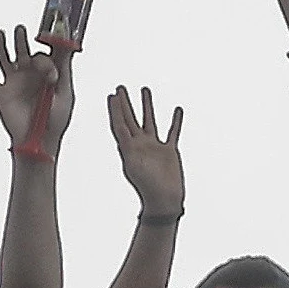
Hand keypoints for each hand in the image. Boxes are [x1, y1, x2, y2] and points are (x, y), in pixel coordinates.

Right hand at [0, 27, 74, 152]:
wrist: (38, 142)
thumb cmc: (55, 120)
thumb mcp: (65, 93)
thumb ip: (64, 70)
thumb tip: (69, 46)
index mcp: (46, 73)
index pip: (44, 54)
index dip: (46, 53)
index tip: (48, 52)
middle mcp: (29, 74)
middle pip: (22, 50)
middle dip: (21, 40)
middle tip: (21, 30)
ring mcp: (14, 82)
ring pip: (4, 58)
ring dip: (1, 45)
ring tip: (0, 34)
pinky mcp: (0, 92)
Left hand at [105, 87, 186, 217]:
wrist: (163, 200)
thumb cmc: (147, 186)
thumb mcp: (134, 165)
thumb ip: (128, 149)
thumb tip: (121, 134)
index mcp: (128, 148)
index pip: (119, 124)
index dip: (115, 110)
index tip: (112, 96)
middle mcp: (140, 145)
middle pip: (130, 119)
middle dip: (124, 103)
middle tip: (120, 87)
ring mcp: (154, 147)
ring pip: (149, 121)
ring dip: (146, 106)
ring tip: (144, 89)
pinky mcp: (169, 151)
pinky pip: (172, 132)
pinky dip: (175, 121)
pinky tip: (177, 109)